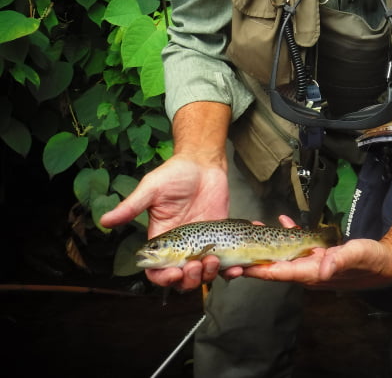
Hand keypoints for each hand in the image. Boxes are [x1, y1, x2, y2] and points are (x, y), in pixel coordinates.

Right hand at [100, 153, 228, 290]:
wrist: (203, 162)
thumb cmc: (175, 173)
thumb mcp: (151, 188)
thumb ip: (131, 207)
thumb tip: (103, 221)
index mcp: (162, 239)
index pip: (158, 271)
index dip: (164, 278)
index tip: (174, 273)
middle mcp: (182, 247)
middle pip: (182, 278)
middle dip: (189, 279)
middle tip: (197, 264)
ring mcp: (202, 244)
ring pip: (204, 274)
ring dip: (210, 275)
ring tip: (214, 260)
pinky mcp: (221, 239)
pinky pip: (226, 263)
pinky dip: (232, 271)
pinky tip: (238, 268)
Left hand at [223, 216, 391, 290]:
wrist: (388, 262)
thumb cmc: (372, 261)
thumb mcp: (356, 256)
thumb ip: (339, 260)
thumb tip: (322, 268)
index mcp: (313, 273)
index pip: (279, 272)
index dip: (258, 269)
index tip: (239, 267)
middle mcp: (310, 271)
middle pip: (276, 265)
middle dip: (256, 257)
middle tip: (236, 246)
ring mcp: (314, 264)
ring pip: (284, 254)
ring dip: (268, 243)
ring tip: (254, 228)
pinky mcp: (321, 255)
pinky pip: (298, 245)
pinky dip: (289, 234)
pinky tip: (283, 222)